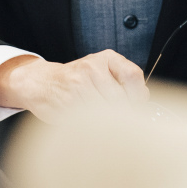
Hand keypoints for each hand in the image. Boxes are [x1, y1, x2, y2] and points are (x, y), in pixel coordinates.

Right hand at [0, 50, 150, 123]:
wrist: (42, 83)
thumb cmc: (76, 79)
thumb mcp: (101, 69)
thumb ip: (124, 81)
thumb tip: (144, 101)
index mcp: (105, 58)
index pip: (133, 76)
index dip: (138, 96)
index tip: (136, 105)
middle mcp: (92, 68)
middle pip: (122, 99)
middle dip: (125, 115)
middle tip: (120, 121)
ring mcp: (79, 87)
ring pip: (109, 113)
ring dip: (111, 125)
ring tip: (104, 123)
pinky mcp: (69, 105)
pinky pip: (92, 122)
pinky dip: (96, 129)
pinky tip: (91, 125)